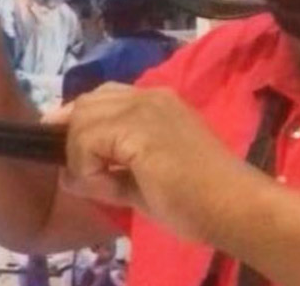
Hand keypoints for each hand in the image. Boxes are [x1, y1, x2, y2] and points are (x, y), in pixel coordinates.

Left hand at [43, 83, 261, 242]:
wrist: (230, 203)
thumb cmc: (198, 197)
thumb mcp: (143, 179)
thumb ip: (109, 171)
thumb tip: (69, 174)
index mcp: (158, 102)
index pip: (103, 98)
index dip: (80, 123)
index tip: (75, 157)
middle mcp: (149, 95)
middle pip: (86, 103)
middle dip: (74, 141)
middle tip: (88, 177)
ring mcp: (144, 106)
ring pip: (82, 119)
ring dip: (82, 157)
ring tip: (107, 185)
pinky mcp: (137, 127)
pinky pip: (87, 142)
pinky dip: (88, 169)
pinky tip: (111, 186)